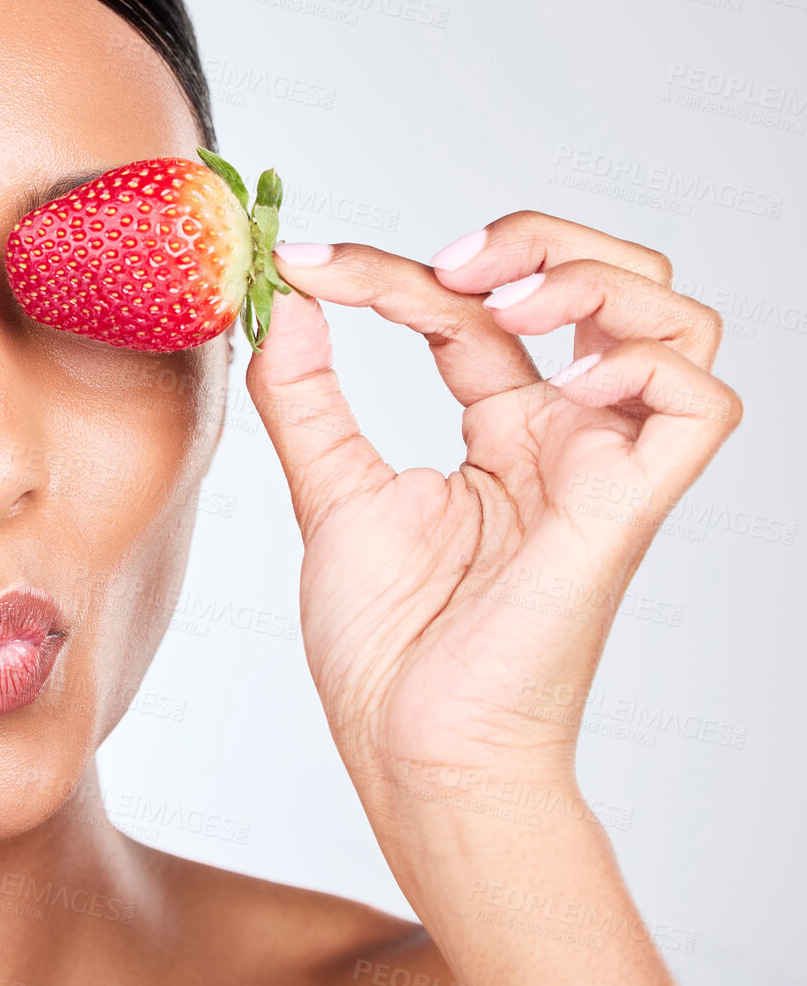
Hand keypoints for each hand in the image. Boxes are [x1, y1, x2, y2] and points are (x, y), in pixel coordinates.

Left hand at [245, 211, 741, 802]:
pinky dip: (642, 361)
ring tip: (503, 300)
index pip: (470, 312)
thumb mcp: (329, 491)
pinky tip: (562, 376)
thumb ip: (305, 395)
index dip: (393, 271)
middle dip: (535, 238)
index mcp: (499, 431)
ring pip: (674, 318)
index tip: (304, 262)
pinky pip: (696, 404)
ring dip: (593, 277)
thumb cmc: (384, 646)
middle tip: (447, 265)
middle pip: (606, 283)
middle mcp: (562, 437)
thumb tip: (289, 299)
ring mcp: (601, 467)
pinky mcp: (628, 507)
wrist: (410, 747)